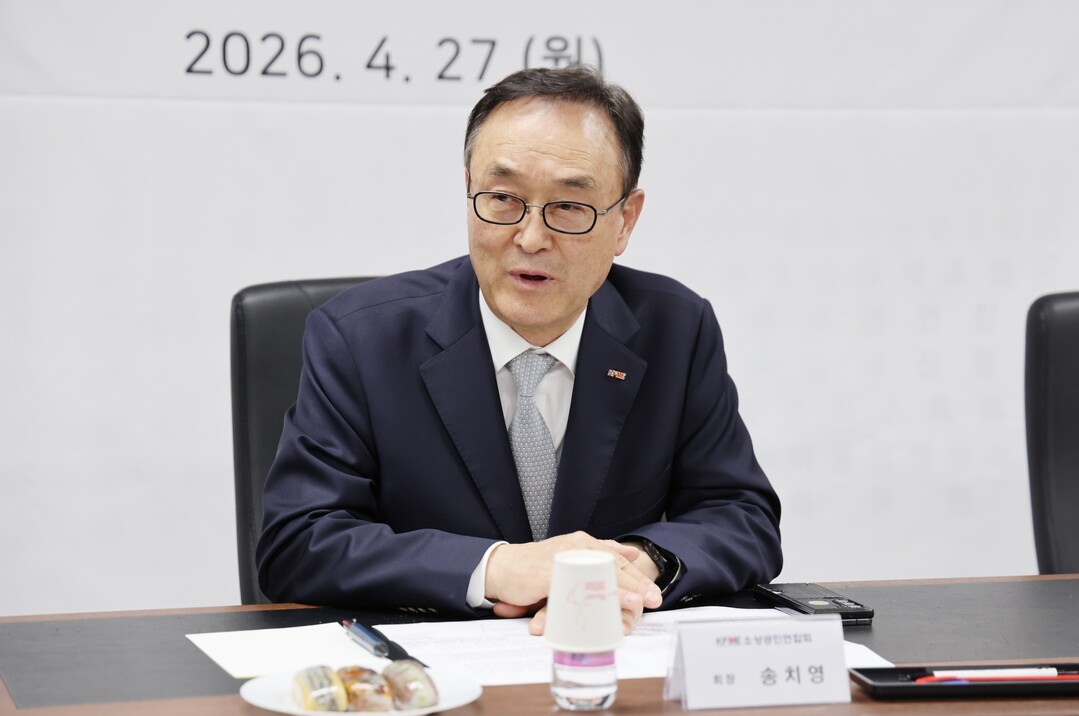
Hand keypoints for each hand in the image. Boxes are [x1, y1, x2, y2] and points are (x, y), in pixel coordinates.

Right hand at [485, 531, 662, 633]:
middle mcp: (574, 547)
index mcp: (581, 543)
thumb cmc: (534, 566)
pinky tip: (601, 607)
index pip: (614, 558)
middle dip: (635, 583)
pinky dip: (589, 598)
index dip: (636, 575)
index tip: (654, 590)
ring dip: (618, 591)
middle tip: (654, 598)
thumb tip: (630, 553)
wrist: (500, 568)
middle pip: (610, 566)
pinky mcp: (547, 575)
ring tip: (637, 603)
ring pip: (595, 576)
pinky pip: (572, 588)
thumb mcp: (570, 554)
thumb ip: (599, 552)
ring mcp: (561, 560)